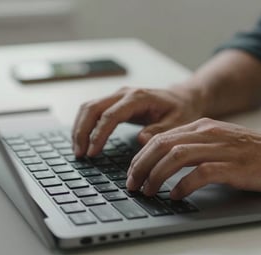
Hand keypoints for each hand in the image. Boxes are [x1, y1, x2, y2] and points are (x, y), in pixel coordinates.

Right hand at [72, 85, 203, 156]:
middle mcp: (124, 94)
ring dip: (80, 128)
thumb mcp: (177, 122)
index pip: (110, 115)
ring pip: (89, 107)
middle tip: (80, 154)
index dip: (99, 134)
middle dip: (82, 131)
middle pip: (92, 108)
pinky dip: (85, 124)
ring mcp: (118, 96)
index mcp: (139, 98)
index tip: (93, 152)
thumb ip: (159, 131)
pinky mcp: (115, 102)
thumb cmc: (181, 110)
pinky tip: (84, 140)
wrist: (182, 98)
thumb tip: (141, 140)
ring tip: (78, 150)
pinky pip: (94, 110)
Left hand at [127, 118, 260, 198]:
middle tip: (133, 184)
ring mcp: (221, 148)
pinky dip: (183, 185)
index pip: (161, 137)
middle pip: (163, 145)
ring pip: (176, 156)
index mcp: (202, 126)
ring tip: (148, 191)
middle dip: (141, 165)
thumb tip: (163, 156)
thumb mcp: (219, 140)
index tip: (132, 172)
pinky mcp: (234, 166)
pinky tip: (176, 195)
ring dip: (157, 175)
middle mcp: (208, 133)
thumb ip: (193, 144)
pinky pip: (200, 173)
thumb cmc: (254, 151)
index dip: (141, 156)